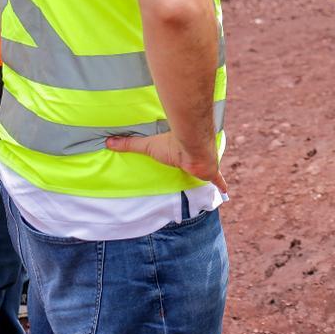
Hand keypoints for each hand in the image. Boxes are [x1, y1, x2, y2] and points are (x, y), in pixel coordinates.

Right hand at [105, 132, 228, 193]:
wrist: (191, 146)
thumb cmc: (171, 144)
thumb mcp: (147, 146)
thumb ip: (129, 144)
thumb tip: (108, 141)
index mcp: (181, 149)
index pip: (183, 149)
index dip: (183, 150)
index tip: (183, 150)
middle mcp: (195, 156)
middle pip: (197, 158)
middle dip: (198, 161)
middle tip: (197, 164)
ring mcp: (205, 164)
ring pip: (208, 167)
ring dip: (208, 169)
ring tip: (209, 174)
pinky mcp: (211, 172)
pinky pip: (218, 180)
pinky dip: (221, 185)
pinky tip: (226, 192)